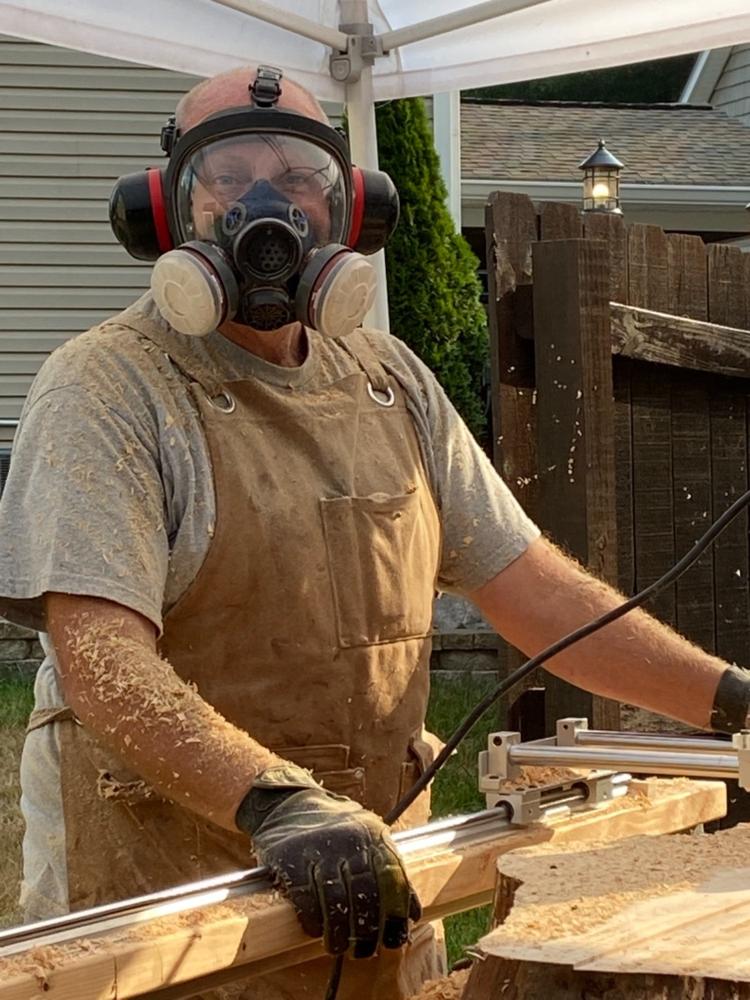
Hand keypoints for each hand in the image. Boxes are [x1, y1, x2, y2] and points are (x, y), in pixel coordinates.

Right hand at [236, 764, 420, 956]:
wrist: (289, 802)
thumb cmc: (336, 828)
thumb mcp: (368, 836)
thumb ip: (389, 869)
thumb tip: (412, 913)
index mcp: (374, 835)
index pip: (392, 879)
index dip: (395, 914)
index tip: (394, 940)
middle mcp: (350, 839)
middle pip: (365, 895)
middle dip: (367, 931)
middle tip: (365, 951)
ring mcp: (320, 848)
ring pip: (336, 901)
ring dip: (340, 933)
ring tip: (339, 948)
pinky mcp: (292, 857)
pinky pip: (307, 898)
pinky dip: (313, 920)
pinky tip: (316, 930)